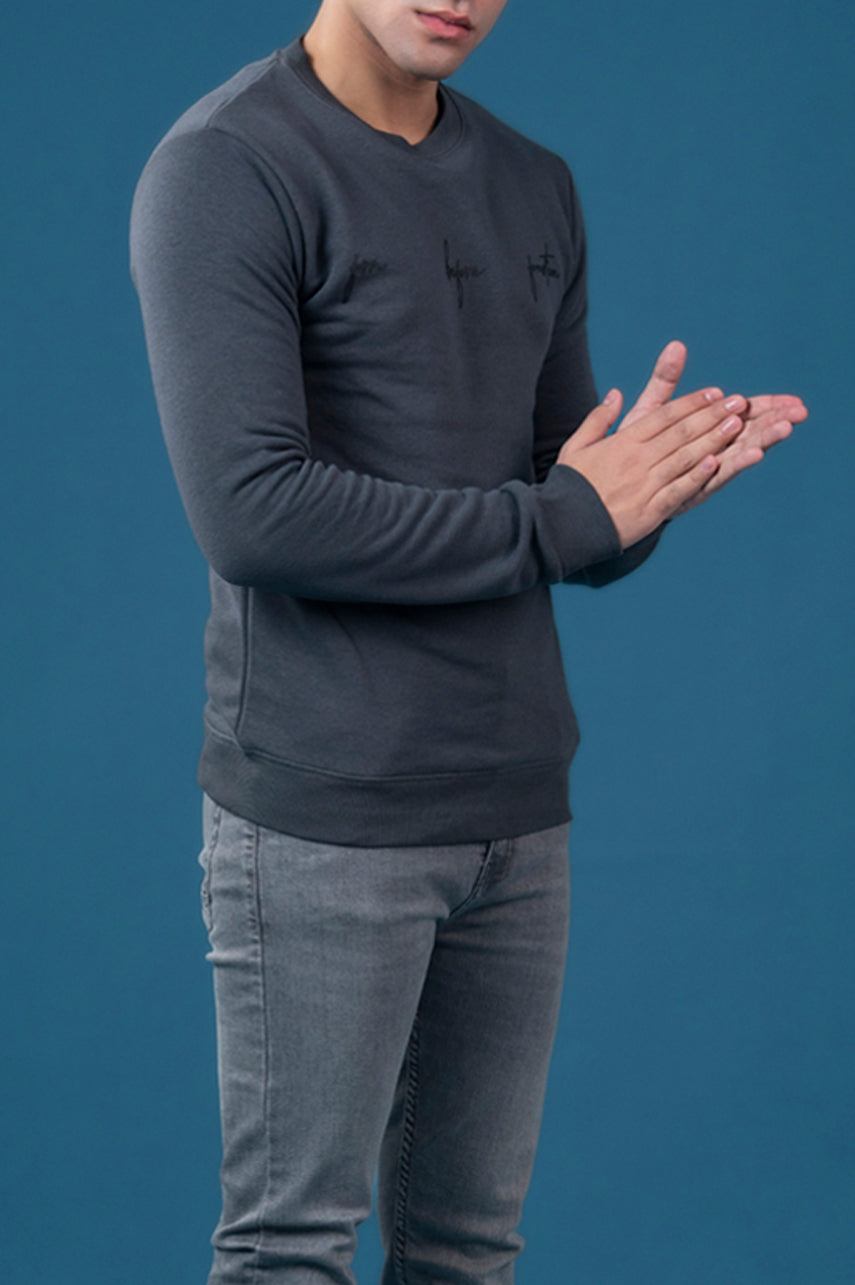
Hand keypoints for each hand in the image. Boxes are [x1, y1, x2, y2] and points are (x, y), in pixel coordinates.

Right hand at [557, 384, 746, 547]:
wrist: (563, 526)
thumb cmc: (570, 486)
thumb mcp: (576, 447)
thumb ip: (598, 419)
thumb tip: (615, 395)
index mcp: (622, 442)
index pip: (664, 416)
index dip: (692, 402)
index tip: (716, 393)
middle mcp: (637, 460)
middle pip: (681, 432)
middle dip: (713, 416)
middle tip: (739, 403)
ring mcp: (645, 485)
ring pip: (685, 457)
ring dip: (713, 440)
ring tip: (737, 426)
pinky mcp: (649, 510)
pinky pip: (678, 490)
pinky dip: (697, 477)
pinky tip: (716, 463)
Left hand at [618, 340, 808, 512]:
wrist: (614, 485)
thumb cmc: (634, 446)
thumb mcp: (652, 410)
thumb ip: (665, 380)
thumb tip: (675, 345)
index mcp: (707, 430)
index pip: (746, 414)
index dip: (770, 407)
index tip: (793, 401)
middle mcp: (711, 451)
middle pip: (750, 434)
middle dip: (775, 424)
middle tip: (798, 414)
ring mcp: (703, 472)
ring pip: (738, 455)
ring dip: (762, 442)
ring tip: (783, 431)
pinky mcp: (691, 490)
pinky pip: (714, 478)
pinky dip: (731, 465)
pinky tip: (750, 456)